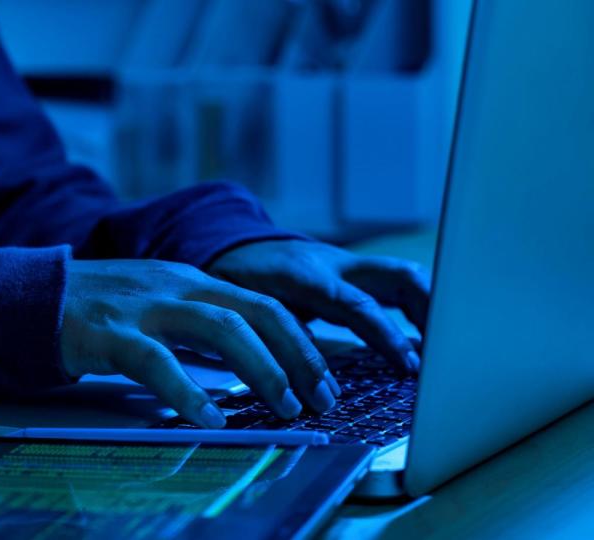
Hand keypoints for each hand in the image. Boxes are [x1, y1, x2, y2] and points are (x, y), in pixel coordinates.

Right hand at [60, 260, 341, 428]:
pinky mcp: (109, 332)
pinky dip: (188, 391)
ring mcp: (143, 306)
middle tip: (320, 397)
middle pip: (254, 311)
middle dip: (297, 355)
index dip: (300, 342)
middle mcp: (175, 285)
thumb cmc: (95, 308)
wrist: (29, 296)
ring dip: (261, 368)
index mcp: (190, 280)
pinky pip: (157, 362)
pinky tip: (209, 418)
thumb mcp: (157, 304)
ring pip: (219, 328)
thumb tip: (246, 364)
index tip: (323, 379)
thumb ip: (198, 327)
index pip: (262, 303)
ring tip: (283, 405)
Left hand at [207, 240, 429, 371]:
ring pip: (404, 275)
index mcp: (305, 276)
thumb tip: (308, 381)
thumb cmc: (236, 282)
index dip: (386, 335)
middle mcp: (334, 265)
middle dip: (429, 310)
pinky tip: (430, 337)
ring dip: (431, 308)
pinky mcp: (356, 271)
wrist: (235, 245)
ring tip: (447, 348)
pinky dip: (418, 307)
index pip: (356, 304)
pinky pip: (395, 283)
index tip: (408, 365)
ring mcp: (349, 264)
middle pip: (397, 276)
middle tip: (446, 352)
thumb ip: (276, 338)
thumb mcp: (245, 310)